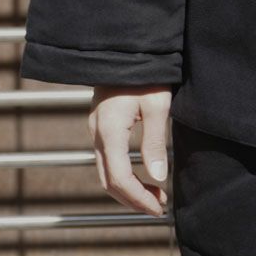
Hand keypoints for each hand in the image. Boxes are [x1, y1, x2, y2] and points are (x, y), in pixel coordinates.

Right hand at [87, 85, 171, 216]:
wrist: (125, 47)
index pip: (119, 178)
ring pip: (106, 171)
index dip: (139, 198)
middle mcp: (97, 133)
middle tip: (159, 207)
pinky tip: (142, 174)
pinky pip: (108, 158)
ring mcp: (96, 128)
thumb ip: (154, 143)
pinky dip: (123, 173)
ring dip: (128, 188)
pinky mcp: (101, 124)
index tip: (159, 208)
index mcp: (109, 130)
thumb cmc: (145, 72)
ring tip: (155, 194)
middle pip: (108, 180)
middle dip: (133, 198)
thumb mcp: (157, 105)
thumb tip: (158, 177)